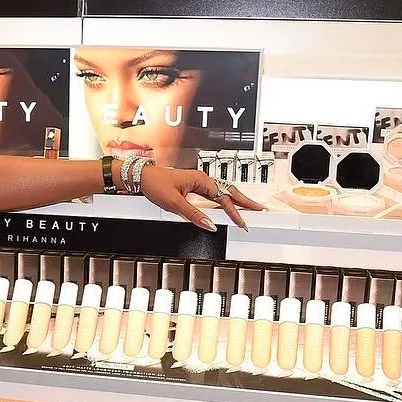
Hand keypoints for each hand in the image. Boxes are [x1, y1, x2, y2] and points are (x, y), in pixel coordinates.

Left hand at [139, 166, 264, 231]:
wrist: (141, 176)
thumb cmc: (155, 184)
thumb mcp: (175, 203)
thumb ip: (194, 215)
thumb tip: (210, 225)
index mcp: (200, 180)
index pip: (223, 198)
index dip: (234, 212)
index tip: (243, 222)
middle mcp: (202, 179)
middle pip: (229, 191)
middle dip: (245, 201)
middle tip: (260, 209)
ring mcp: (198, 182)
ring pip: (222, 192)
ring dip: (236, 200)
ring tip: (249, 208)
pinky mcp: (193, 186)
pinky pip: (213, 193)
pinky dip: (224, 199)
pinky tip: (228, 205)